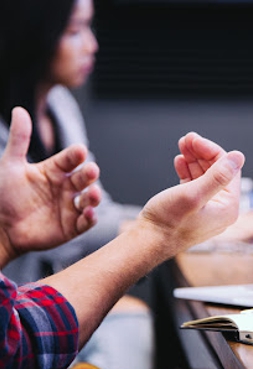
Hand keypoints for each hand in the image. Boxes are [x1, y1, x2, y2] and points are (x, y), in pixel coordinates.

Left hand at [0, 107, 100, 266]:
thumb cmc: (3, 196)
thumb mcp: (10, 165)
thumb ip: (20, 139)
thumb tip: (20, 110)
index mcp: (54, 171)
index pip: (70, 159)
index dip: (76, 155)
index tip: (79, 151)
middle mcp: (66, 187)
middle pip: (84, 178)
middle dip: (90, 174)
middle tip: (91, 170)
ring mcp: (70, 207)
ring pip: (90, 199)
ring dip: (94, 196)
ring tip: (93, 194)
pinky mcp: (72, 226)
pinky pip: (86, 221)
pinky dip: (90, 217)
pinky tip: (88, 213)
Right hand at [138, 132, 244, 254]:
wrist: (147, 242)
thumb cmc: (168, 223)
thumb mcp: (194, 194)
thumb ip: (218, 176)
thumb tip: (238, 157)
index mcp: (228, 207)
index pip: (228, 169)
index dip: (211, 151)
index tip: (194, 139)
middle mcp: (221, 210)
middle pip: (217, 171)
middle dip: (202, 153)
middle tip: (187, 139)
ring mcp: (207, 210)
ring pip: (205, 176)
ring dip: (194, 159)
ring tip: (182, 146)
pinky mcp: (193, 210)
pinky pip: (195, 185)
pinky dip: (188, 171)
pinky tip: (180, 162)